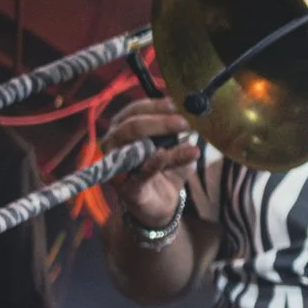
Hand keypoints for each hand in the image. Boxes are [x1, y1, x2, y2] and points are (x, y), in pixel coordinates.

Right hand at [103, 97, 200, 228]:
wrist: (161, 203)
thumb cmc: (165, 167)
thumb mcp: (176, 146)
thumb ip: (180, 131)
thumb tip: (193, 114)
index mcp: (123, 127)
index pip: (135, 110)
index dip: (156, 105)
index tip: (179, 104)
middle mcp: (114, 144)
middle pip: (132, 126)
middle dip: (161, 122)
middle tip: (186, 122)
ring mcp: (116, 166)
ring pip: (135, 147)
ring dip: (163, 142)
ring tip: (190, 140)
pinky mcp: (126, 187)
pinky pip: (142, 172)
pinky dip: (159, 162)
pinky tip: (176, 155)